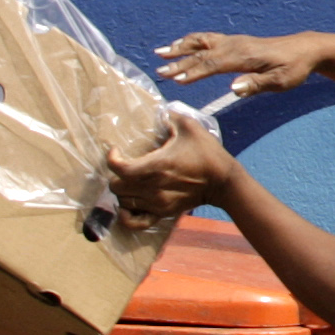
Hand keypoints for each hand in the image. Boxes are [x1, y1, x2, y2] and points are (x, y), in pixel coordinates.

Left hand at [106, 111, 232, 227]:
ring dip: (122, 191)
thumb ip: (171, 117)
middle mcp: (151, 188)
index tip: (115, 151)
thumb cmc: (207, 153)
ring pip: (123, 201)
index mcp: (155, 166)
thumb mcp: (190, 127)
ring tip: (130, 182)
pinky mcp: (162, 213)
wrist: (223, 181)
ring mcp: (156, 203)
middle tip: (125, 166)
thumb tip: (160, 112)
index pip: (119, 168)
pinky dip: (126, 216)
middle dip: (116, 175)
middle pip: (116, 187)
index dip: (112, 159)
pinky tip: (128, 207)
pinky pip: (135, 222)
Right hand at [155, 32, 320, 99]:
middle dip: (180, 63)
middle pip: (203, 54)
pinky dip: (191, 41)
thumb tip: (233, 89)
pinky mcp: (235, 42)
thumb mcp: (281, 82)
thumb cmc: (294, 68)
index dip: (195, 72)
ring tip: (160, 53)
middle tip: (159, 72)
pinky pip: (208, 39)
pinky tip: (178, 46)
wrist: (305, 49)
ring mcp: (234, 41)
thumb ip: (257, 85)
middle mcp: (236, 45)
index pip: (214, 64)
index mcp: (245, 56)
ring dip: (181, 47)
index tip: (176, 80)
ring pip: (202, 42)